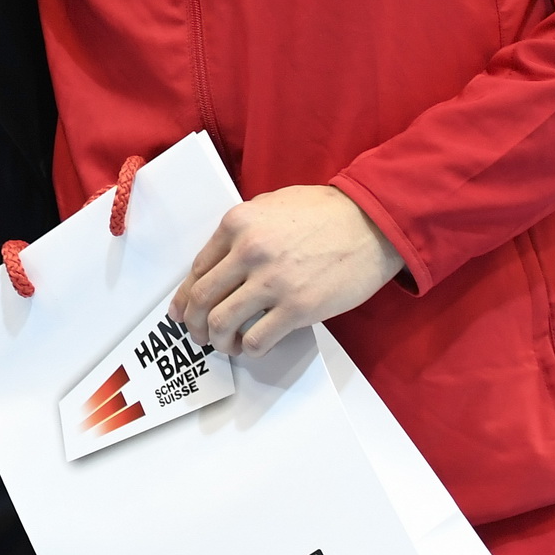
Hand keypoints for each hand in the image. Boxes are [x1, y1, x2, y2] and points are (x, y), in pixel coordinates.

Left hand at [170, 185, 403, 356]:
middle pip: (202, 299)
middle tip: (199, 334)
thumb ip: (243, 230)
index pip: (197, 270)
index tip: (183, 310)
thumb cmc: (325, 212)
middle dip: (194, 323)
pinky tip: (252, 348)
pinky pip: (257, 339)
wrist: (372, 223)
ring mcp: (272, 282)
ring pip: (222, 323)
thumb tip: (222, 262)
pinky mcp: (297, 308)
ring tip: (225, 345)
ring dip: (218, 340)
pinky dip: (249, 349)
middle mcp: (247, 252)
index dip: (186, 296)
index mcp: (237, 224)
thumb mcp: (271, 205)